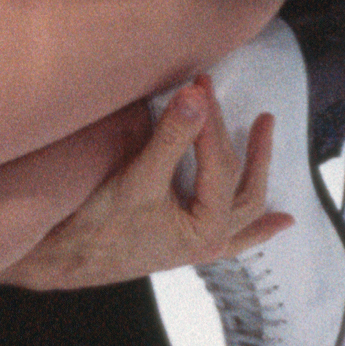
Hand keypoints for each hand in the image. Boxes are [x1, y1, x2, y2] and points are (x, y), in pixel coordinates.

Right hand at [1, 78, 288, 291]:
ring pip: (246, 205)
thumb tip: (196, 95)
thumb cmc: (96, 227)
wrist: (62, 261)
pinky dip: (260, 228)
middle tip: (209, 88)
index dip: (210, 121)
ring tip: (263, 128)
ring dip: (257, 167)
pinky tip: (282, 222)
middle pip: (236, 179)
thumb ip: (170, 138)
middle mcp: (212, 240)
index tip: (196, 85)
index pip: (220, 163)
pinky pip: (236, 239)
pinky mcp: (187, 244)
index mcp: (206, 229)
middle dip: (227, 131)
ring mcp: (202, 245)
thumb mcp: (136, 179)